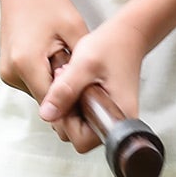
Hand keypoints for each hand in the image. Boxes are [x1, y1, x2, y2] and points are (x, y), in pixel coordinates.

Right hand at [0, 0, 98, 150]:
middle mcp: (12, 73)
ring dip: (56, 87)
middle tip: (87, 85)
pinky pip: (33, 84)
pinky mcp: (8, 71)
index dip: (74, 107)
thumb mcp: (75, 30)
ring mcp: (7, 73)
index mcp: (27, 64)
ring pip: (40, 94)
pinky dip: (46, 79)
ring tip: (70, 66)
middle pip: (46, 101)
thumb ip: (79, 67)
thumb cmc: (47, 3)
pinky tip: (57, 63)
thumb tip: (89, 93)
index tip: (92, 105)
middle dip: (67, 97)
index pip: (53, 104)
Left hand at [40, 16, 148, 151]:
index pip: (83, 141)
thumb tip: (47, 114)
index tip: (65, 96)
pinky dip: (75, 102)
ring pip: (80, 126)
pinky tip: (77, 83)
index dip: (67, 121)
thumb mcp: (83, 65)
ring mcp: (113, 117)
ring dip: (69, 106)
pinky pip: (85, 116)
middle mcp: (118, 122)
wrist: (128, 35)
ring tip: (72, 81)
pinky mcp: (107, 109)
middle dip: (66, 113)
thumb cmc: (112, 46)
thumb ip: (64, 91)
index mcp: (118, 116)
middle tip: (66, 85)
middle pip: (80, 136)